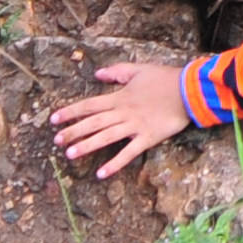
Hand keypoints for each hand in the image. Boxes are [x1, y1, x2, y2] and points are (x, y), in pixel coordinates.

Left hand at [49, 60, 196, 178]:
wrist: (189, 90)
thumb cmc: (165, 78)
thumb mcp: (138, 69)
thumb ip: (116, 71)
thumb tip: (97, 74)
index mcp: (120, 96)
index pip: (89, 105)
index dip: (71, 112)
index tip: (54, 119)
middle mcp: (123, 112)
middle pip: (93, 122)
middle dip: (73, 131)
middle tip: (56, 141)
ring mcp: (134, 126)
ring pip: (105, 137)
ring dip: (87, 146)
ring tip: (70, 154)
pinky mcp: (147, 138)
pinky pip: (128, 153)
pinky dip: (115, 163)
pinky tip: (101, 173)